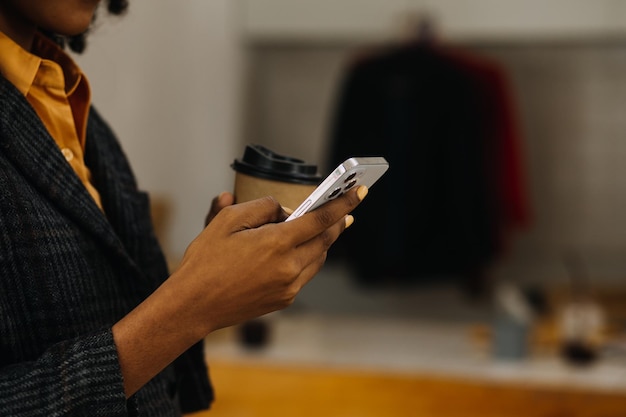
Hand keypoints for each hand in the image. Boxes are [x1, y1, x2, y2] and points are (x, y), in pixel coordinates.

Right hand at [113, 186, 366, 396]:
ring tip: (318, 228)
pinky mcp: (284, 300)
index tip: (359, 192)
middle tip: (344, 211)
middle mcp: (289, 267)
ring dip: (321, 242)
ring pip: (317, 258)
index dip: (342, 204)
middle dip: (337, 223)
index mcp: (276, 244)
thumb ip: (259, 207)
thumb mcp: (225, 222)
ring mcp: (289, 287)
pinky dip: (306, 259)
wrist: (193, 306)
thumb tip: (281, 208)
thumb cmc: (205, 261)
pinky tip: (296, 252)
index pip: (321, 220)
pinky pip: (305, 274)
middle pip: (325, 240)